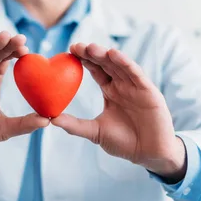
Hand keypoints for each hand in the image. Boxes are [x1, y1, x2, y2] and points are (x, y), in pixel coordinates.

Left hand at [51, 43, 186, 180]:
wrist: (149, 154)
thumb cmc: (125, 143)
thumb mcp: (95, 132)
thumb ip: (75, 125)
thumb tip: (51, 119)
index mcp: (111, 92)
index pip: (96, 71)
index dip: (84, 60)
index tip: (69, 51)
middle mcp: (123, 86)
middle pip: (106, 64)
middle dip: (92, 54)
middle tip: (76, 46)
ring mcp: (136, 87)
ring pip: (119, 65)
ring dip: (106, 55)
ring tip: (91, 47)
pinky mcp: (148, 91)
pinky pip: (136, 74)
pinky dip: (125, 63)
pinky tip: (114, 54)